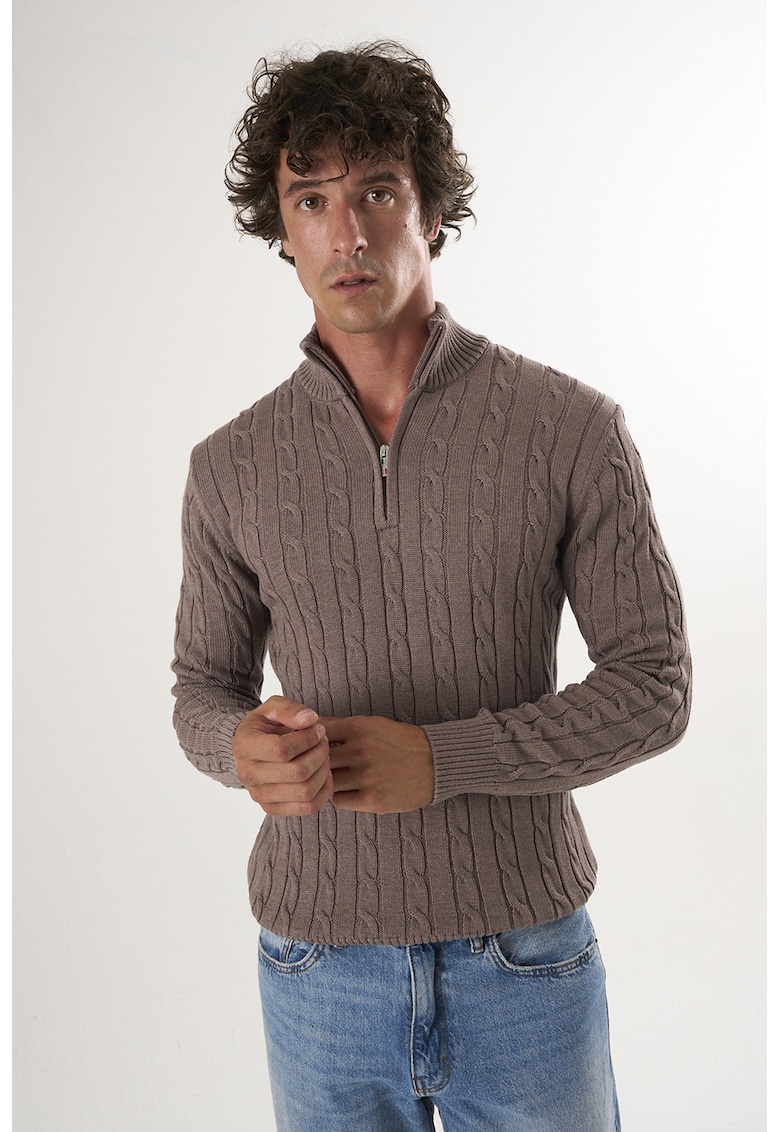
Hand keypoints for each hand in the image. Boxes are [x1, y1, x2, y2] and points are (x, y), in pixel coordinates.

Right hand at [232, 696, 332, 816]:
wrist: (252, 748)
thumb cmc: (265, 726)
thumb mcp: (272, 708)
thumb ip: (290, 709)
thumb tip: (310, 720)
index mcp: (244, 746)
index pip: (282, 749)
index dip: (308, 739)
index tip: (318, 729)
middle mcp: (247, 774)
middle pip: (298, 772)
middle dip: (319, 753)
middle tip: (324, 741)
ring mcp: (259, 795)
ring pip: (305, 791)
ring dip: (323, 771)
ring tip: (323, 756)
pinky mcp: (272, 808)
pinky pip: (307, 807)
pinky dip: (323, 791)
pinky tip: (323, 774)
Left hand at [323, 715, 434, 813]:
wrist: (435, 763)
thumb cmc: (401, 742)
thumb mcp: (374, 724)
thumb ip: (343, 727)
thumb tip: (313, 728)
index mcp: (359, 728)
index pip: (317, 734)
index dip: (311, 742)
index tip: (313, 748)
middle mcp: (361, 751)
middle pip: (318, 760)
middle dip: (315, 764)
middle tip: (318, 768)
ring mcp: (367, 776)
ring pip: (326, 782)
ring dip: (327, 783)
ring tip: (335, 780)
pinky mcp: (373, 799)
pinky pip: (339, 801)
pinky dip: (339, 797)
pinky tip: (348, 791)